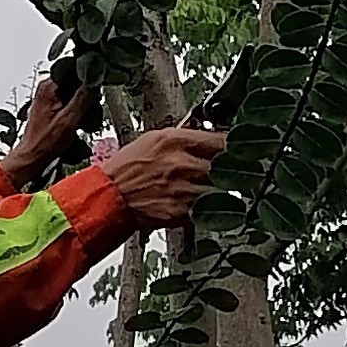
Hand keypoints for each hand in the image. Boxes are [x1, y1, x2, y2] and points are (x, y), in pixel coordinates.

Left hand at [0, 69, 92, 190]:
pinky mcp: (52, 105)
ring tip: (83, 121)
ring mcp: (50, 96)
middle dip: (88, 95)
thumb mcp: (69, 120)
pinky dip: (78, 110)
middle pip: (78, 80)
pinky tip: (79, 123)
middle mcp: (48, 87)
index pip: (76, 68)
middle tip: (89, 112)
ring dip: (85, 105)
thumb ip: (84, 97)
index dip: (90, 78)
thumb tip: (95, 79)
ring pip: (76, 91)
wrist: (32, 157)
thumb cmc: (44, 142)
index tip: (97, 90)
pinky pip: (71, 101)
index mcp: (49, 86)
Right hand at [101, 123, 226, 225]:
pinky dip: (206, 207)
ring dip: (218, 190)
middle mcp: (182, 163)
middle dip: (227, 169)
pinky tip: (194, 202)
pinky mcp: (183, 211)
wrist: (109, 198)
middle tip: (225, 171)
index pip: (222, 139)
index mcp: (175, 140)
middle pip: (225, 165)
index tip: (237, 149)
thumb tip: (208, 135)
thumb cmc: (126, 170)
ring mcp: (184, 189)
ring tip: (204, 188)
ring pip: (220, 189)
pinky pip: (208, 208)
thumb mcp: (153, 141)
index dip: (233, 146)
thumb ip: (184, 138)